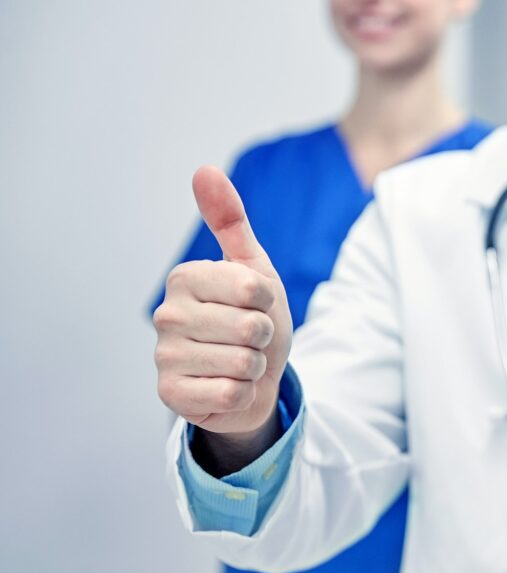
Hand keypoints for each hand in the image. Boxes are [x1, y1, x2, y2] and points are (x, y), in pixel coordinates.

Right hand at [154, 167, 292, 438]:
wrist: (254, 378)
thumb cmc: (253, 319)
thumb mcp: (253, 268)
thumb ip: (230, 221)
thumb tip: (204, 170)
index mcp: (185, 278)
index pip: (252, 288)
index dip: (268, 301)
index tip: (256, 305)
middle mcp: (166, 315)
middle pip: (252, 327)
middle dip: (263, 337)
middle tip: (248, 338)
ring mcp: (165, 357)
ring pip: (243, 362)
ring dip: (255, 366)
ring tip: (240, 362)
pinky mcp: (171, 395)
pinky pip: (231, 393)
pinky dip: (243, 393)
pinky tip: (229, 386)